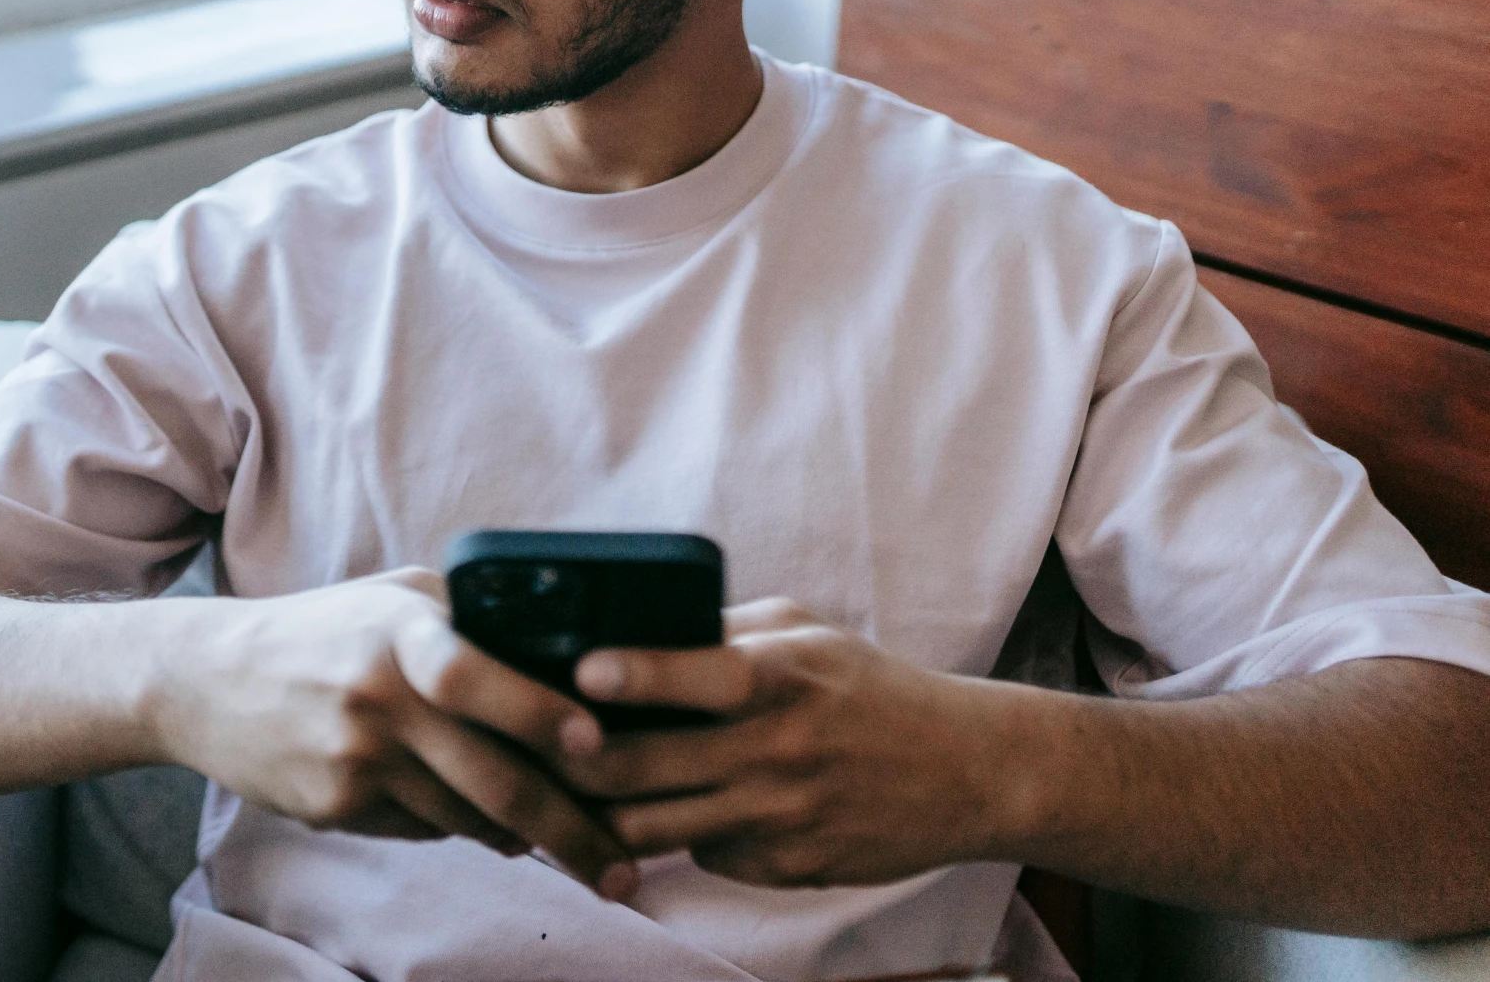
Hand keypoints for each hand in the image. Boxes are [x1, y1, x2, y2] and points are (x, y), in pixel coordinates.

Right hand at [151, 568, 636, 896]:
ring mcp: (355, 760)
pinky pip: (426, 829)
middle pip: (492, 778)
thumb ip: (469, 617)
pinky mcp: (336, 808)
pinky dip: (464, 828)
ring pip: (469, 818)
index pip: (472, 672)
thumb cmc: (324, 631)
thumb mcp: (391, 598)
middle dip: (571, 830)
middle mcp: (378, 697)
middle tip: (624, 867)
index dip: (537, 710)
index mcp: (398, 632)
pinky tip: (486, 822)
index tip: (595, 741)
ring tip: (577, 848)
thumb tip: (566, 663)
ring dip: (527, 837)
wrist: (207, 681)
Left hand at [558, 598, 1025, 887]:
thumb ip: (722, 631)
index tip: (581, 672)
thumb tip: (632, 632)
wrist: (966, 773)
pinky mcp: (785, 869)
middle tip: (533, 742)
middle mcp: (776, 751)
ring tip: (564, 788)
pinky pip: (700, 855)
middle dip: (574, 759)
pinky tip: (653, 816)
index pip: (699, 674)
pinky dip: (673, 836)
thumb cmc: (870, 689)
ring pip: (652, 828)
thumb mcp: (805, 634)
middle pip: (645, 767)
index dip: (635, 674)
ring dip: (602, 811)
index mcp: (781, 678)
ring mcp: (779, 817)